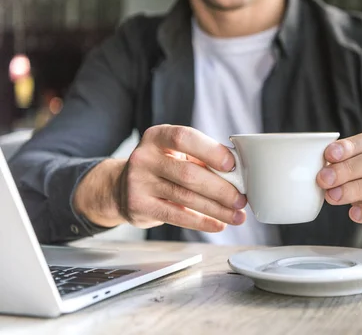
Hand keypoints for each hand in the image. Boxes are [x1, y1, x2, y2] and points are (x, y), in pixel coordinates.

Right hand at [75, 125, 246, 231]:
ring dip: (217, 209)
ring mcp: (138, 182)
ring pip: (186, 198)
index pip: (185, 138)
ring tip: (237, 216)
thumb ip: (202, 158)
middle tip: (241, 199)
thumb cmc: (162, 167)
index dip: (210, 151)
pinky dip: (202, 222)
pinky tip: (219, 225)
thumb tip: (239, 173)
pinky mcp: (139, 206)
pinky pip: (177, 216)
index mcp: (157, 136)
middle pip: (189, 174)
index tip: (232, 165)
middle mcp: (144, 156)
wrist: (121, 187)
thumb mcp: (176, 154)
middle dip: (221, 189)